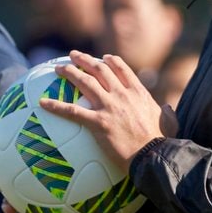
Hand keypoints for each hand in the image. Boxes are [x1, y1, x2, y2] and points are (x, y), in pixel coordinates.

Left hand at [41, 52, 170, 168]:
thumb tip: (168, 108)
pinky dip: (55, 105)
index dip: (111, 61)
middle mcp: (122, 94)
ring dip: (70, 72)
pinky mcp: (98, 122)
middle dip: (85, 60)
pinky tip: (42, 103)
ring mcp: (109, 106)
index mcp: (138, 92)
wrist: (153, 156)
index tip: (103, 58)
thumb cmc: (163, 143)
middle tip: (73, 56)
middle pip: (100, 70)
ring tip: (58, 68)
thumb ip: (167, 113)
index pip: (122, 69)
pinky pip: (72, 111)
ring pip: (85, 82)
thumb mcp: (169, 122)